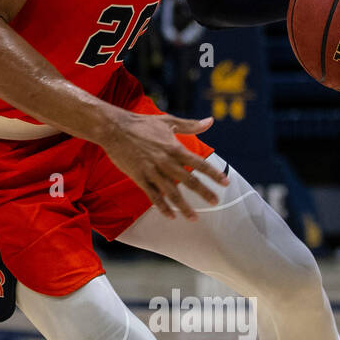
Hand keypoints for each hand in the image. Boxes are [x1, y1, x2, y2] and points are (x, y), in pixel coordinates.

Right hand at [99, 109, 228, 220]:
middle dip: (204, 193)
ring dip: (184, 206)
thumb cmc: (141, 124)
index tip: (225, 183)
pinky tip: (171, 216)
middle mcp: (166, 161)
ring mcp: (152, 171)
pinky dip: (162, 207)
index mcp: (174, 148)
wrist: (114, 128)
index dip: (213, 174)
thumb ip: (191, 125)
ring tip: (194, 218)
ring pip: (172, 192)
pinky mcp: (140, 177)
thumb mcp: (168, 121)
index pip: (199, 163)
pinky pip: (153, 196)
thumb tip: (210, 121)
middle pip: (189, 181)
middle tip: (215, 202)